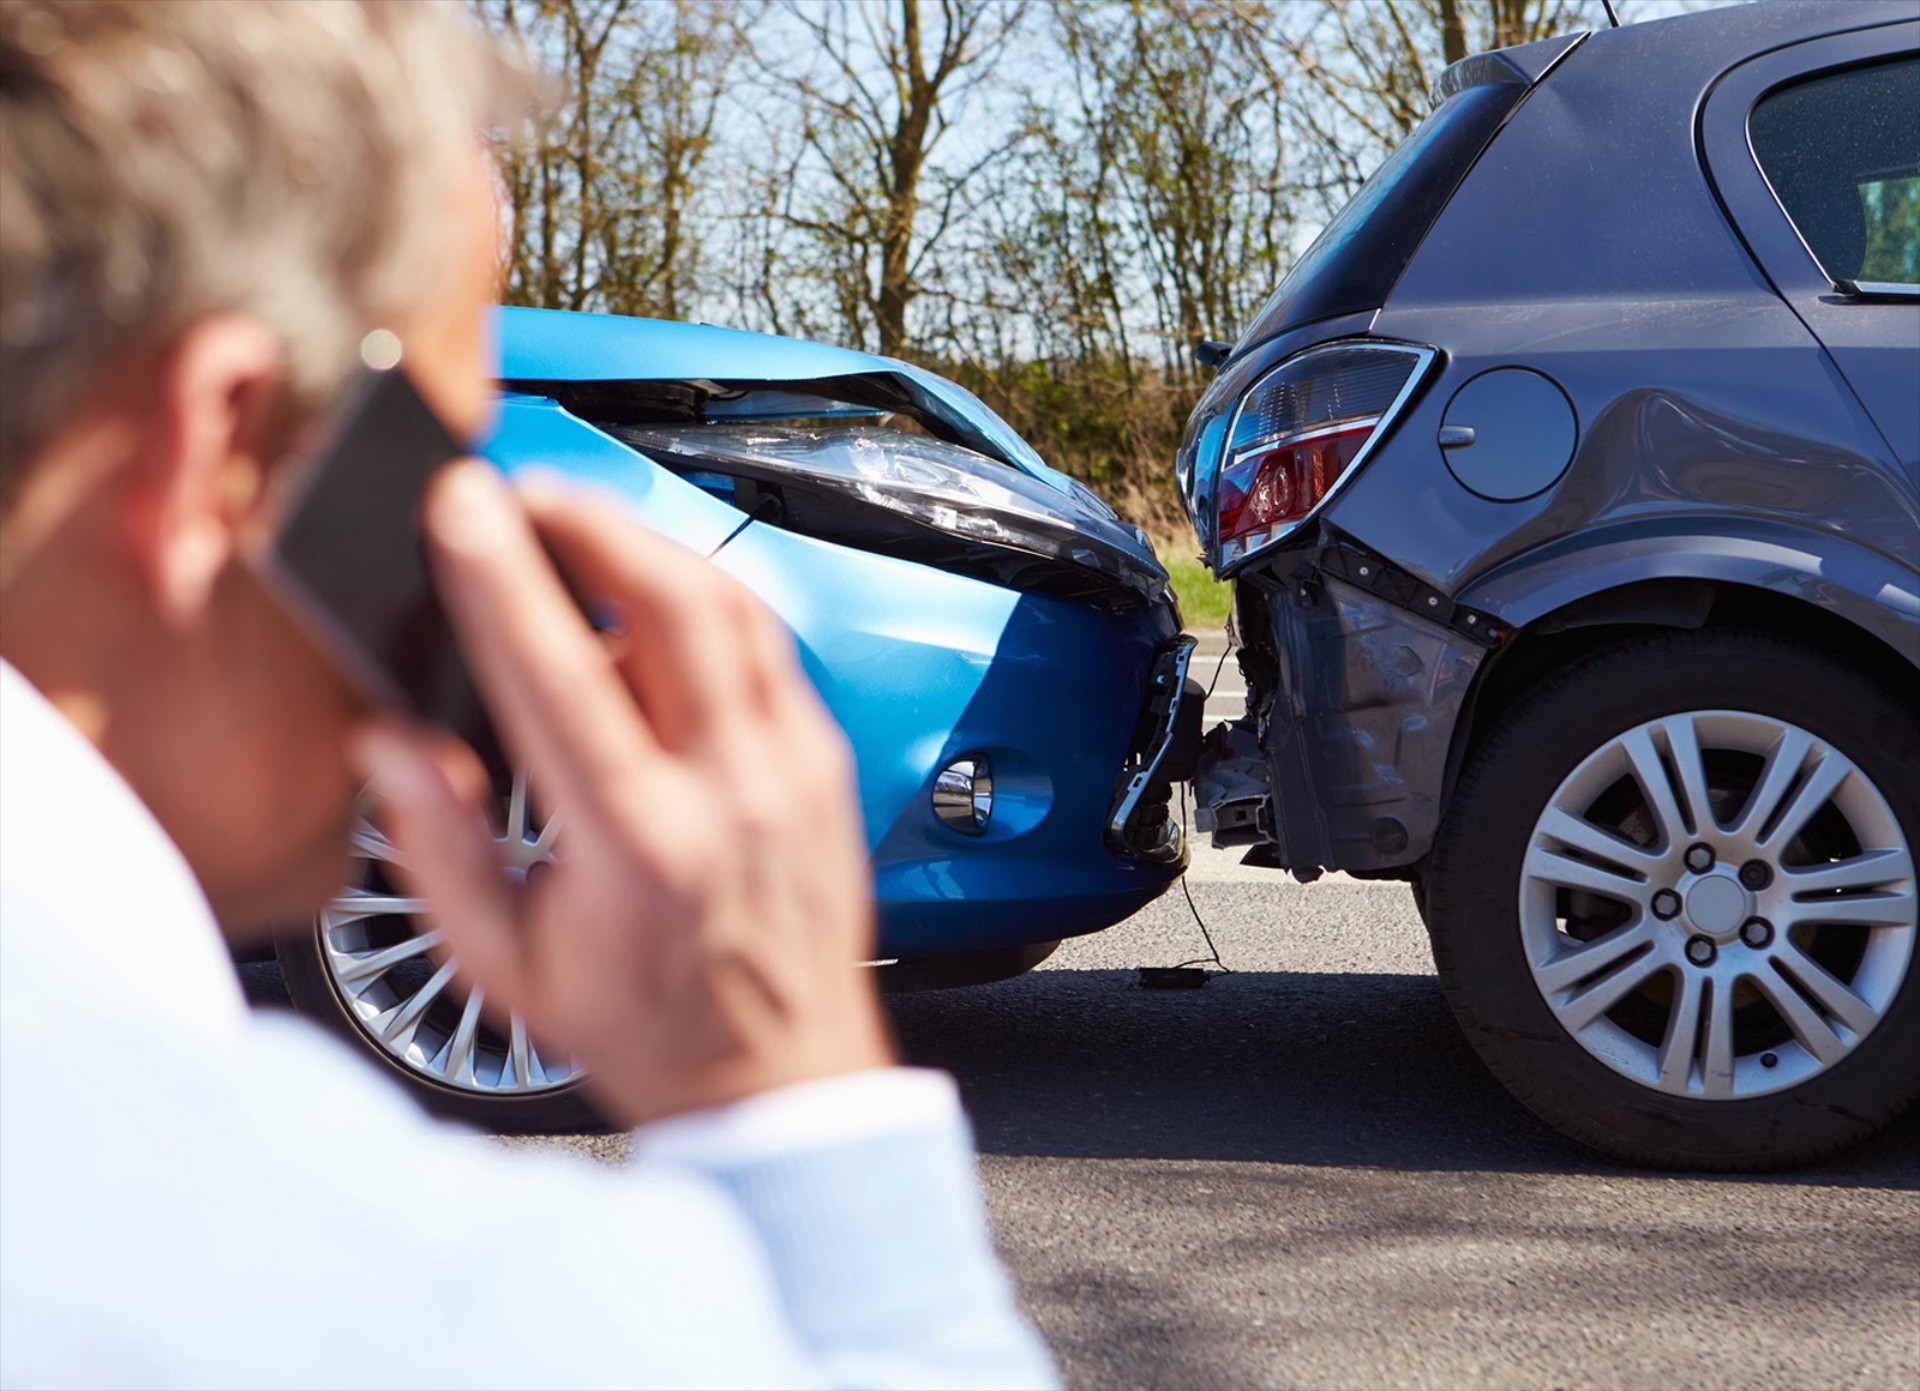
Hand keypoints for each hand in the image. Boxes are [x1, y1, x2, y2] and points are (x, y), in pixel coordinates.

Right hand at [352, 461, 893, 1127]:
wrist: (780, 1079)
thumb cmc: (646, 1028)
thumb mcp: (507, 964)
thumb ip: (437, 846)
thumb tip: (390, 742)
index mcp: (639, 845)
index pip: (562, 673)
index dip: (502, 576)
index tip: (460, 505)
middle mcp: (731, 792)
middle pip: (673, 601)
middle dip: (590, 519)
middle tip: (524, 493)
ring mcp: (793, 770)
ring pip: (734, 606)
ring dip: (650, 546)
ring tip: (580, 530)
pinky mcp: (826, 762)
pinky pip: (767, 646)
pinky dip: (705, 603)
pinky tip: (653, 606)